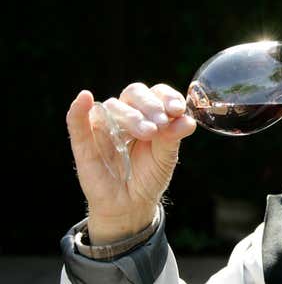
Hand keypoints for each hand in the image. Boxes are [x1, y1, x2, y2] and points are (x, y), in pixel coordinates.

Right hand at [66, 83, 195, 244]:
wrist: (131, 205)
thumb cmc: (149, 175)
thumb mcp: (166, 157)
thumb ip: (173, 137)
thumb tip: (187, 121)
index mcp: (149, 113)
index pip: (156, 92)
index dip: (167, 96)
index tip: (178, 110)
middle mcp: (126, 114)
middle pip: (134, 94)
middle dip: (150, 105)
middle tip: (161, 124)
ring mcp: (104, 126)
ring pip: (112, 107)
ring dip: (131, 116)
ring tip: (149, 132)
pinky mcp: (85, 144)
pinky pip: (78, 123)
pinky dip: (78, 111)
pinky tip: (84, 99)